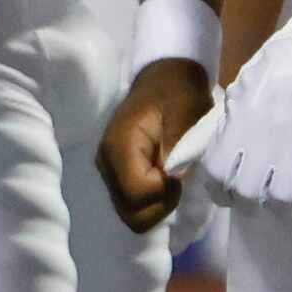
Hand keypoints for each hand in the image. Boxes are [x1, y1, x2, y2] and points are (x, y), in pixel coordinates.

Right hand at [96, 57, 212, 233]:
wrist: (164, 77)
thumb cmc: (177, 93)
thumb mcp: (185, 111)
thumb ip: (178, 145)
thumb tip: (172, 178)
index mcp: (119, 145)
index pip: (137, 194)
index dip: (164, 192)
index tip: (180, 174)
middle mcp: (107, 163)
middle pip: (131, 213)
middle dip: (160, 205)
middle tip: (177, 181)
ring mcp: (109, 171)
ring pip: (131, 214)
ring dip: (157, 205)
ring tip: (172, 180)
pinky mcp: (116, 175)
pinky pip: (132, 205)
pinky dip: (151, 202)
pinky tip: (163, 182)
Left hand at [170, 0, 291, 208]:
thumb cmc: (283, 61)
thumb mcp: (244, 84)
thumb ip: (222, 121)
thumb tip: (195, 155)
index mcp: (240, 117)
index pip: (218, 171)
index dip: (218, 189)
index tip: (224, 193)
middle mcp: (265, 136)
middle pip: (247, 192)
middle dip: (246, 199)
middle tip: (252, 197)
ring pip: (280, 196)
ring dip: (277, 199)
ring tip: (278, 193)